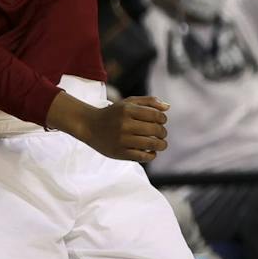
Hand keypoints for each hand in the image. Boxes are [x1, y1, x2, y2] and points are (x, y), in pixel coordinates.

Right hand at [52, 92, 169, 162]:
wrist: (89, 126)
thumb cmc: (113, 113)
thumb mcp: (128, 102)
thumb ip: (149, 102)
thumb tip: (168, 107)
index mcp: (127, 110)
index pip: (155, 115)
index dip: (163, 119)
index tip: (161, 121)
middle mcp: (124, 124)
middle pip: (155, 130)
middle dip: (163, 132)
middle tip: (161, 134)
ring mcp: (121, 140)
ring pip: (151, 144)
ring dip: (162, 145)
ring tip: (161, 144)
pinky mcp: (119, 153)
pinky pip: (142, 157)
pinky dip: (151, 155)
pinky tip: (151, 152)